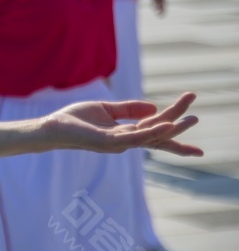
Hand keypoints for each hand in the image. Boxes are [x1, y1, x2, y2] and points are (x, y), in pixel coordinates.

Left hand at [43, 93, 202, 156]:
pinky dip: (152, 132)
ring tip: (192, 119)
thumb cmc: (75, 120)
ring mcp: (119, 144)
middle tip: (198, 116)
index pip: (155, 126)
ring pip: (151, 137)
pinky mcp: (108, 143)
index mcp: (126, 133)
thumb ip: (128, 109)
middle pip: (158, 133)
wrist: (52, 127)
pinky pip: (135, 138)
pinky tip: (167, 126)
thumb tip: (154, 107)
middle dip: (179, 125)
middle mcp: (126, 141)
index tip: (190, 106)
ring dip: (172, 128)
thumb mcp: (105, 109)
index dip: (173, 118)